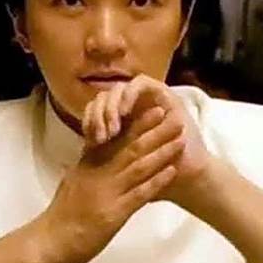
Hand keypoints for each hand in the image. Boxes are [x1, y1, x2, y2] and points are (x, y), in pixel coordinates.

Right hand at [39, 105, 183, 262]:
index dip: (135, 124)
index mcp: (88, 165)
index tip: (151, 111)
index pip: (114, 139)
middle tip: (172, 116)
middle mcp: (99, 173)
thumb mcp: (71, 181)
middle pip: (130, 147)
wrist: (49, 241)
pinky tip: (172, 171)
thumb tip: (93, 150)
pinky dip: (156, 182)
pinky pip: (139, 194)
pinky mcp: (113, 213)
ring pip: (138, 166)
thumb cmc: (60, 215)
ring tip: (180, 138)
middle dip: (153, 130)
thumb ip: (86, 166)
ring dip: (161, 151)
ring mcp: (107, 192)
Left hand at [82, 74, 213, 207]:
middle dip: (98, 115)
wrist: (184, 179)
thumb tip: (77, 154)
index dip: (88, 122)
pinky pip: (140, 83)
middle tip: (99, 135)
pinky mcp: (162, 92)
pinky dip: (129, 95)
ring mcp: (146, 98)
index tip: (88, 142)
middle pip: (104, 97)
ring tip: (112, 127)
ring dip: (112, 106)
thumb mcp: (121, 165)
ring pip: (119, 88)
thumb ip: (102, 155)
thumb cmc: (152, 177)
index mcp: (118, 122)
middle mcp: (131, 107)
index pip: (94, 111)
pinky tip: (125, 112)